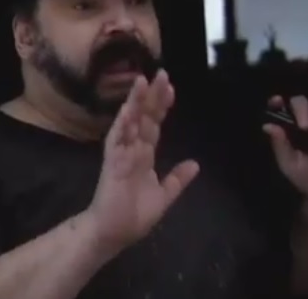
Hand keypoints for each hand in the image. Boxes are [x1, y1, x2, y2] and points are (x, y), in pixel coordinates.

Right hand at [87, 69, 199, 252]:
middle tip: (161, 73)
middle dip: (152, 96)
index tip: (171, 88)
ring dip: (135, 102)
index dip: (162, 107)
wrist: (114, 234)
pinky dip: (122, 125)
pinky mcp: (112, 164)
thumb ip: (177, 179)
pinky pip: (116, 141)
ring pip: (129, 123)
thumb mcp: (164, 195)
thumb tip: (195, 164)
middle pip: (143, 117)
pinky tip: (128, 110)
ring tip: (142, 81)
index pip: (154, 124)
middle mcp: (133, 149)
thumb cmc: (134, 215)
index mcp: (144, 154)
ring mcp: (121, 154)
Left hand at [263, 95, 307, 195]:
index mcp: (286, 129)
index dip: (277, 102)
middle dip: (302, 110)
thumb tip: (268, 126)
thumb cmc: (305, 178)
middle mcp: (301, 122)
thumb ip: (279, 144)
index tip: (278, 101)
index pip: (279, 108)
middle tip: (306, 127)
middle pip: (300, 102)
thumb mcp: (289, 164)